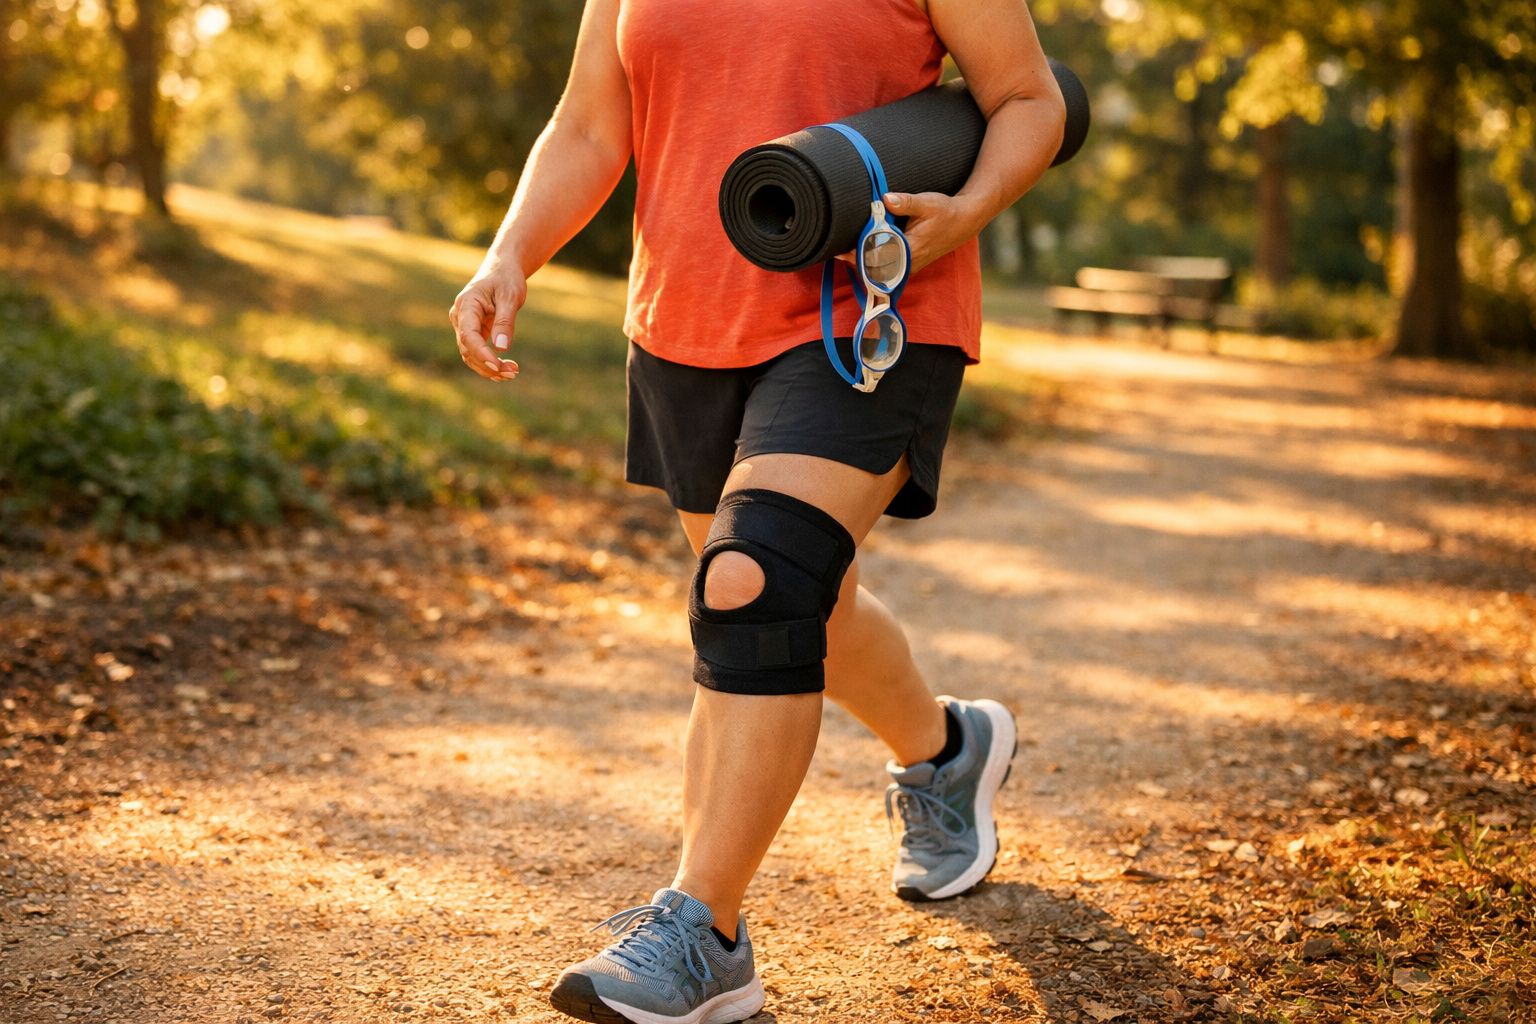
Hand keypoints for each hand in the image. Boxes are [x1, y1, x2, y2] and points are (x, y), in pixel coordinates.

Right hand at [449, 261, 526, 381]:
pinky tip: (505, 370)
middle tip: (513, 372)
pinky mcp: (472, 332)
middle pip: (468, 349)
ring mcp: (463, 325)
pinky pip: (476, 352)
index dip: (482, 354)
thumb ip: (505, 321)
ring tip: (513, 373)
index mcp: (466, 305)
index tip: (498, 366)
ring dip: (489, 368)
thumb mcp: (510, 296)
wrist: (502, 269)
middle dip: (488, 365)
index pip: (468, 335)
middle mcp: (460, 317)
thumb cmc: (506, 279)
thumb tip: (502, 347)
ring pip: (470, 355)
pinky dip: (489, 363)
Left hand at [834, 192, 984, 276]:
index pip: (879, 259)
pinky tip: (859, 251)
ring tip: (843, 250)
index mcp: (910, 250)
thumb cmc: (945, 211)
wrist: (964, 222)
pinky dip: (871, 262)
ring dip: (861, 262)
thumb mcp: (927, 203)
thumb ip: (905, 202)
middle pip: (874, 269)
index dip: (858, 256)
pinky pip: (885, 269)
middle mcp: (908, 264)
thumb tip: (886, 198)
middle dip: (854, 260)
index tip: (842, 250)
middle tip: (836, 249)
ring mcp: (908, 267)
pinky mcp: (908, 265)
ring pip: (879, 271)